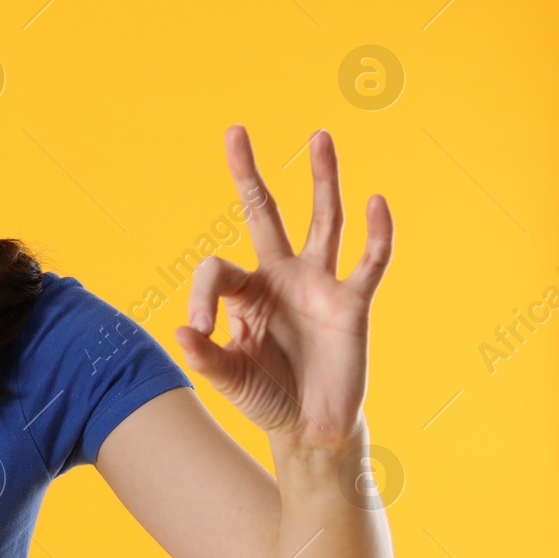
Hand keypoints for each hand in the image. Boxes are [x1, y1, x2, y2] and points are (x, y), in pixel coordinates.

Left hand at [172, 126, 392, 448]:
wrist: (311, 426)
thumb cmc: (267, 396)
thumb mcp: (229, 377)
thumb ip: (206, 356)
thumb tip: (181, 332)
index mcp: (245, 292)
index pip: (216, 268)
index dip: (201, 296)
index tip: (201, 331)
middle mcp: (281, 276)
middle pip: (265, 213)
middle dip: (249, 174)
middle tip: (234, 131)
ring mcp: (318, 285)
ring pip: (323, 220)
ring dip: (322, 179)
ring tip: (318, 136)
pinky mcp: (352, 303)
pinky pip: (368, 262)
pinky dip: (377, 234)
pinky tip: (376, 201)